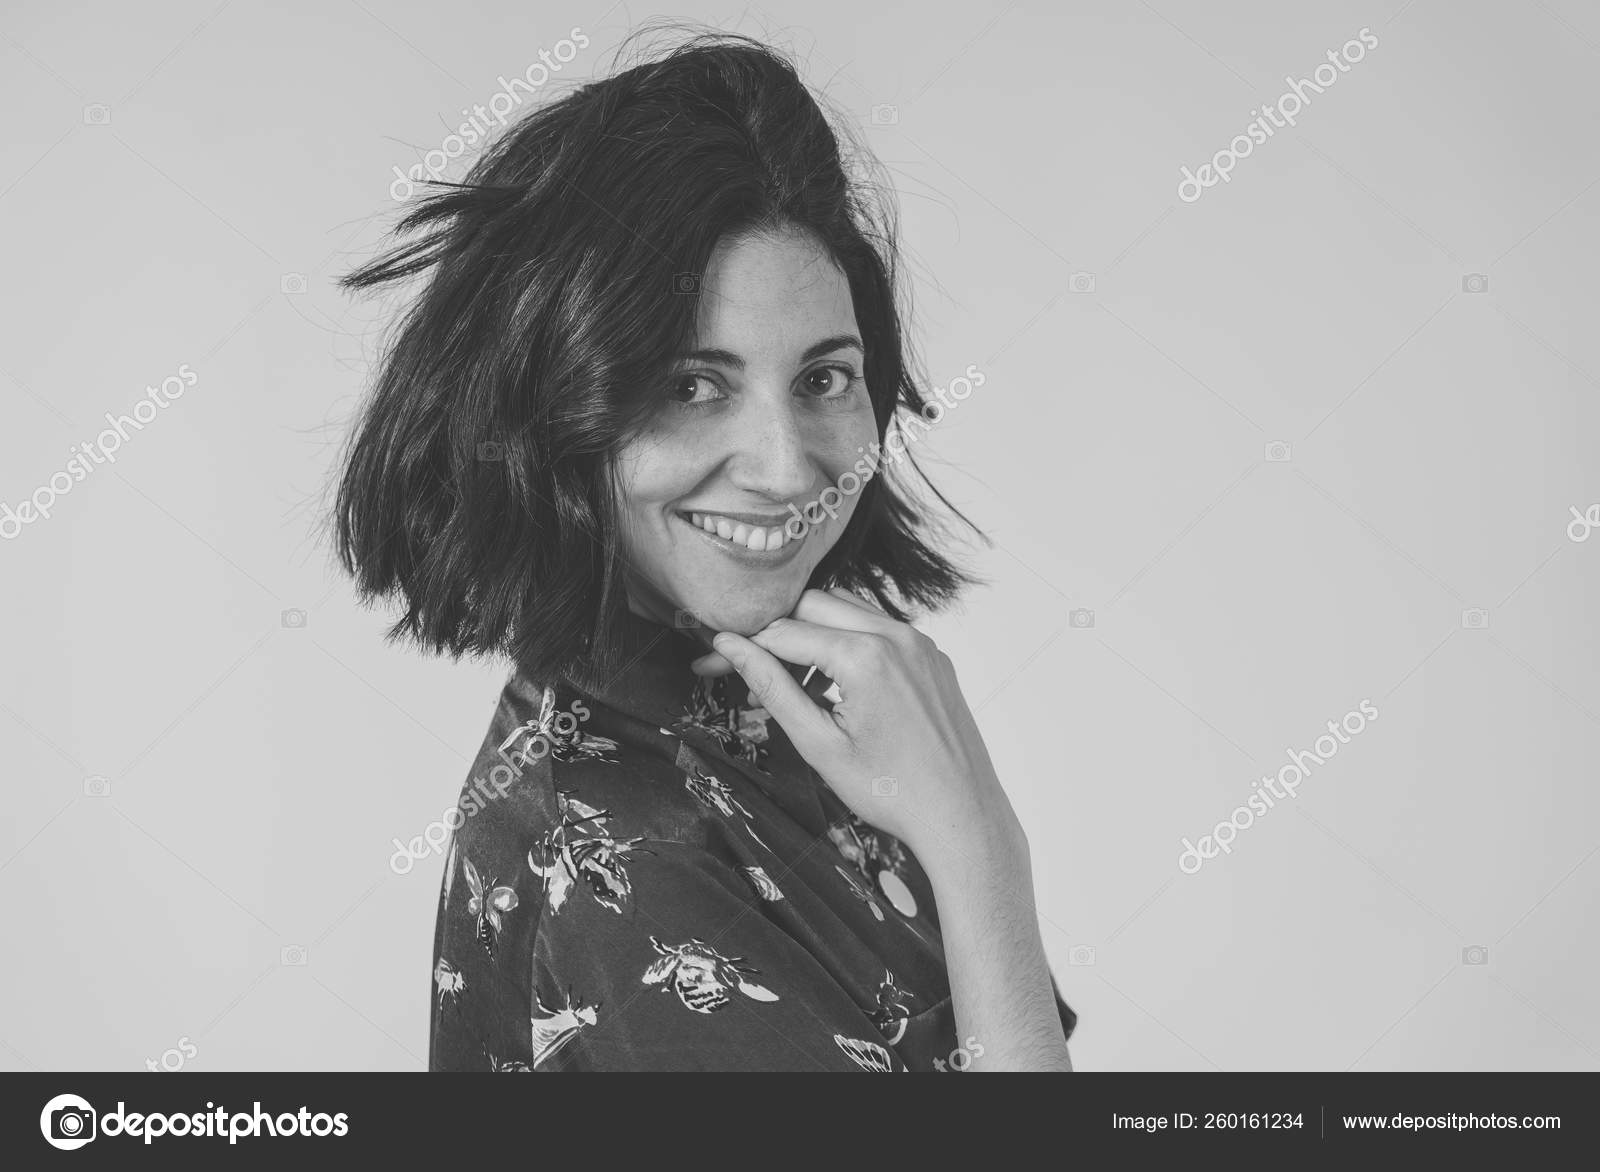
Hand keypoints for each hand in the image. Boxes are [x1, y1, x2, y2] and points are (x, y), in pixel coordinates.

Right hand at [699, 589, 1023, 864]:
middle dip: (777, 634)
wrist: (961, 814)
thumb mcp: (818, 744)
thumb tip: (730, 647)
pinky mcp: (933, 655)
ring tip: (798, 688)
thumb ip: (771, 687)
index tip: (710, 665)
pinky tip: (839, 689)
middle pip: (812, 605)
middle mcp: (896, 636)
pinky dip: (850, 645)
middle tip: (753, 676)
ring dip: (814, 636)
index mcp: (865, 656)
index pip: (782, 633)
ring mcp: (920, 642)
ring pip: (848, 610)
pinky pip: (880, 630)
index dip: (740, 649)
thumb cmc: (891, 791)